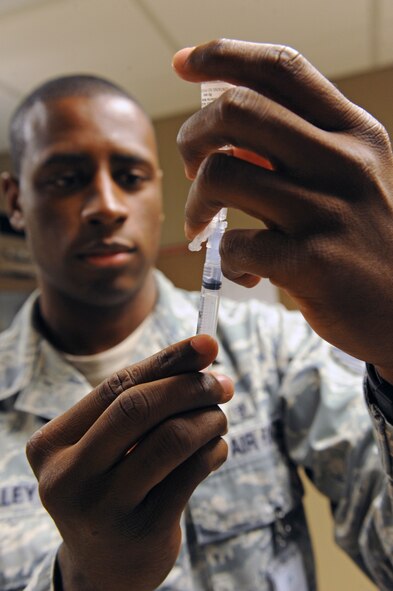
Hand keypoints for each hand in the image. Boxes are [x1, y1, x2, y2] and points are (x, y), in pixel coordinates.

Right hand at [26, 335, 232, 590]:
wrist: (105, 566)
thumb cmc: (110, 485)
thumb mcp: (107, 445)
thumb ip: (142, 399)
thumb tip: (204, 352)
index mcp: (51, 445)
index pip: (115, 387)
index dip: (166, 360)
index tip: (207, 343)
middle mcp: (67, 477)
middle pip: (137, 408)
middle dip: (190, 387)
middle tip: (222, 384)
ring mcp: (103, 508)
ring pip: (170, 439)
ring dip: (208, 419)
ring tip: (219, 418)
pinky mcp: (142, 530)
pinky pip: (191, 473)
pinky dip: (214, 450)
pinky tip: (217, 448)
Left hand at [173, 39, 392, 381]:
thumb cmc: (358, 238)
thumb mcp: (345, 178)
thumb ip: (293, 147)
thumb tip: (222, 127)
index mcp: (353, 132)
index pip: (281, 68)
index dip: (224, 54)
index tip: (183, 62)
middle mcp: (344, 162)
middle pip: (237, 110)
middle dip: (192, 136)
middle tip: (192, 166)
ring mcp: (327, 212)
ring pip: (222, 175)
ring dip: (195, 204)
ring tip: (202, 226)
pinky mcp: (310, 263)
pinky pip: (233, 245)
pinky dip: (223, 260)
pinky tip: (244, 272)